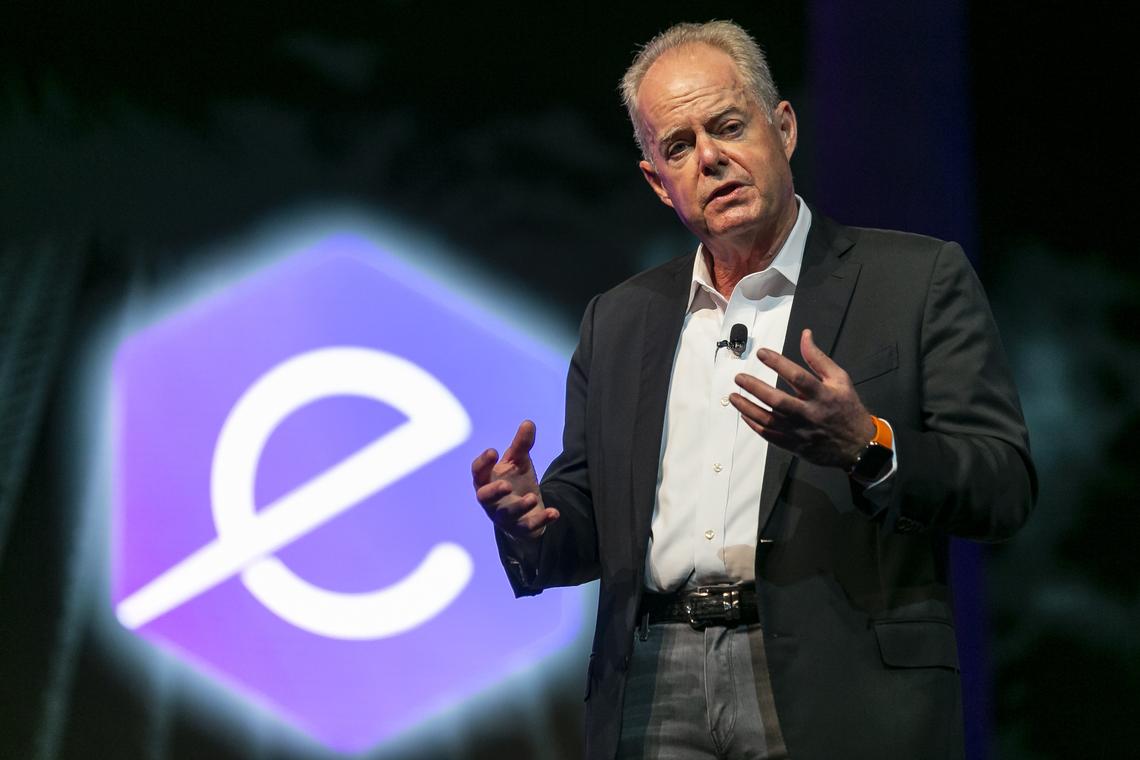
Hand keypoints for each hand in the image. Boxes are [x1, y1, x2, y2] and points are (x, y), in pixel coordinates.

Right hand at [471, 420, 559, 538]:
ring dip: (519, 506)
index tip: (493, 452)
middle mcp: (491, 501)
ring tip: (532, 497)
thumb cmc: (514, 482)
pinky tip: (555, 512)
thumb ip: (521, 445)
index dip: (483, 463)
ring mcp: (505, 516)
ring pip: (507, 515)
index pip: (478, 473)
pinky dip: (542, 520)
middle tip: (505, 484)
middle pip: (484, 498)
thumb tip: (528, 422)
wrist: (524, 512)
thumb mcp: (518, 462)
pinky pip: (529, 527)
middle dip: (494, 492)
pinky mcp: (521, 528)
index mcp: (486, 481)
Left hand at [730, 329, 874, 468]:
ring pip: (768, 420)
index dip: (778, 363)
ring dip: (748, 407)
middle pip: (778, 401)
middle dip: (755, 388)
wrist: (857, 446)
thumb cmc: (847, 408)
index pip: (797, 377)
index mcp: (823, 395)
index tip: (761, 352)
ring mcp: (799, 431)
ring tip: (733, 395)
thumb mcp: (840, 379)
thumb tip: (805, 335)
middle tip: (739, 377)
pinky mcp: (793, 445)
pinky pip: (768, 435)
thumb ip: (818, 358)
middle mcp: (809, 414)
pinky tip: (743, 413)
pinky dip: (754, 424)